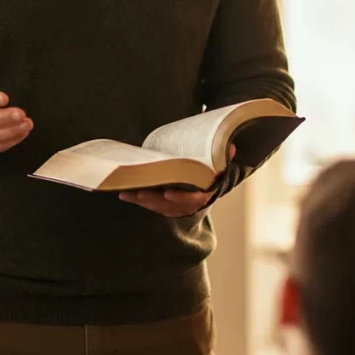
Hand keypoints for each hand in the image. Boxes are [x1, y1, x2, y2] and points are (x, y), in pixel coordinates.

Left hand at [118, 145, 234, 217]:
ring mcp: (175, 208)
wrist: (207, 186)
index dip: (180, 198)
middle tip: (139, 192)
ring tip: (126, 194)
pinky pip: (150, 206)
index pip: (192, 200)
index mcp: (203, 196)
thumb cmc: (211, 174)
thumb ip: (224, 157)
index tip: (168, 194)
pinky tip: (125, 194)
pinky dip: (138, 201)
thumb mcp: (220, 165)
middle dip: (154, 200)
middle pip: (169, 206)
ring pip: (157, 207)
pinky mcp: (164, 206)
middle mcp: (188, 205)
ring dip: (141, 201)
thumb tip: (230, 146)